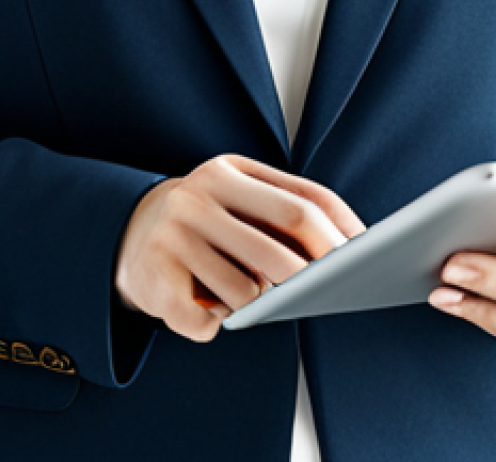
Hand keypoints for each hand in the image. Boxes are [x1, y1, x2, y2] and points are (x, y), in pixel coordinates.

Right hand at [114, 154, 365, 342]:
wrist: (127, 235)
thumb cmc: (207, 222)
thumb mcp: (239, 197)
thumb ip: (284, 211)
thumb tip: (350, 249)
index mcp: (226, 171)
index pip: (302, 200)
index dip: (341, 231)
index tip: (368, 257)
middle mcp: (195, 197)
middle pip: (279, 244)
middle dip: (317, 274)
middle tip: (338, 291)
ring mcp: (171, 238)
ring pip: (246, 292)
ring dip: (258, 305)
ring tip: (244, 294)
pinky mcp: (154, 281)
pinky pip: (207, 321)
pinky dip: (215, 324)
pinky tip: (204, 306)